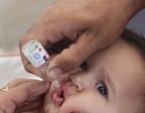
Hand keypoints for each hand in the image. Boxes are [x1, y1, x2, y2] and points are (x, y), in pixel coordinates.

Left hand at [0, 79, 56, 112]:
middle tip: (51, 89)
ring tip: (47, 97)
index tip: (52, 85)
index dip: (38, 86)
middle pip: (18, 87)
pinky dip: (27, 104)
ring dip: (32, 96)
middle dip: (35, 87)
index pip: (22, 88)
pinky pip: (14, 105)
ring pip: (16, 96)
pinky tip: (37, 106)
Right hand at [19, 0, 144, 78]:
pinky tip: (69, 51)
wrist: (117, 0)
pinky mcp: (58, 17)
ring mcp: (52, 16)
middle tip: (58, 70)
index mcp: (53, 23)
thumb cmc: (109, 17)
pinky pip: (49, 35)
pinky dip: (54, 47)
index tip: (50, 73)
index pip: (27, 46)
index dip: (34, 64)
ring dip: (48, 55)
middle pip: (30, 45)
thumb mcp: (92, 43)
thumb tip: (52, 72)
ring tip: (67, 61)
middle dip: (41, 62)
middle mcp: (48, 17)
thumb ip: (70, 59)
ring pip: (39, 41)